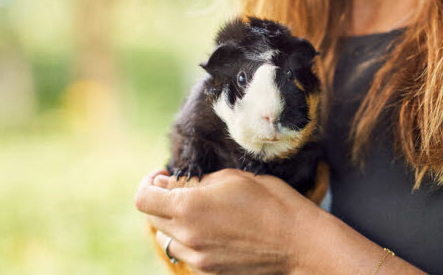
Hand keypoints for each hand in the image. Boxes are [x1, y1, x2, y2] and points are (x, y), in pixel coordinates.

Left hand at [134, 167, 320, 274]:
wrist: (299, 242)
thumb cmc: (271, 201)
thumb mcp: (233, 177)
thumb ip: (195, 181)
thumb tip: (168, 183)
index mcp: (189, 206)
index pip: (144, 198)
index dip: (149, 183)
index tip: (163, 176)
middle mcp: (187, 235)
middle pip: (152, 218)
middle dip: (163, 201)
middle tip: (186, 190)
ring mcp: (197, 257)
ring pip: (167, 238)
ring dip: (174, 223)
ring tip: (201, 211)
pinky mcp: (208, 271)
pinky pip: (186, 253)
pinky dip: (190, 240)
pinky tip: (215, 230)